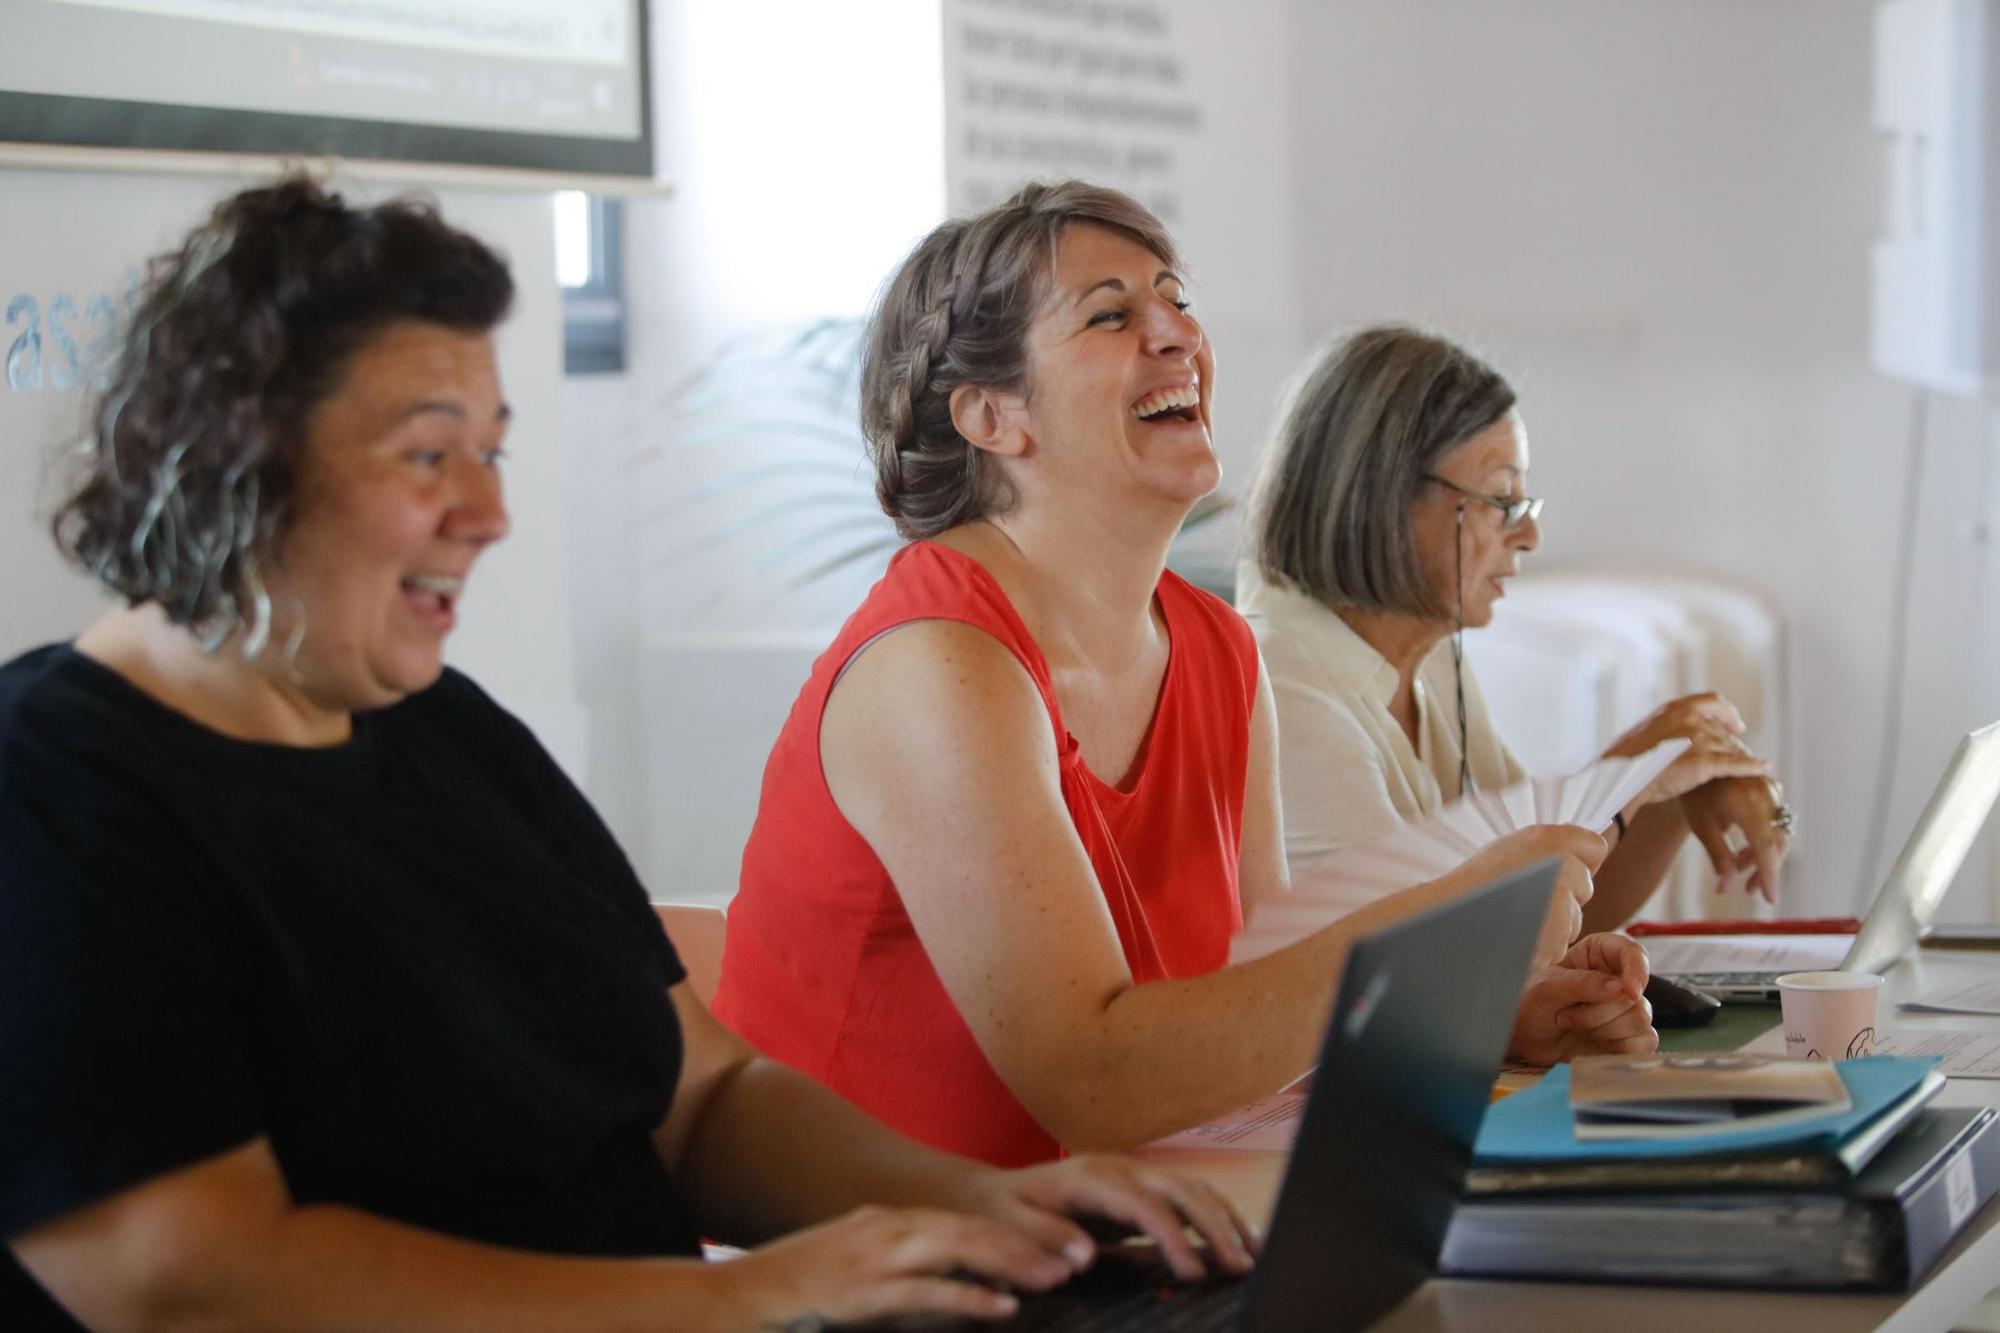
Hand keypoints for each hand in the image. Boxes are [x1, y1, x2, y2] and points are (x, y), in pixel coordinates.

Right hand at [721, 1203, 1081, 1327]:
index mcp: (892, 1223)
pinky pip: (924, 1293)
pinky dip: (966, 1298)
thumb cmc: (803, 1288)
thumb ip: (909, 1275)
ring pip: (956, 1250)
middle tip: (1080, 1257)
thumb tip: (962, 1290)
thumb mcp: (863, 1270)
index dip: (1018, 1232)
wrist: (741, 1296)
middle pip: (972, 1228)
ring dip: (1011, 1263)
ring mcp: (873, 1258)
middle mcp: (888, 1230)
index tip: (1064, 1246)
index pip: (967, 1221)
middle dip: (1028, 1242)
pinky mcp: (860, 1292)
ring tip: (1054, 1278)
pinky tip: (1003, 1308)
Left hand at [961, 1155, 1259, 1282]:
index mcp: (1089, 1179)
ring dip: (1224, 1218)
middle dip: (1215, 1225)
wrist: (992, 1193)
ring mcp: (1131, 1173)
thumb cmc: (1001, 1214)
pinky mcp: (1138, 1186)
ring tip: (1253, 1255)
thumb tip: (1085, 1258)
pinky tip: (1236, 1241)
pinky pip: (1186, 1196)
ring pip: (1191, 1187)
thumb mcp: (1010, 1226)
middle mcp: (1117, 1168)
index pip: (1144, 1204)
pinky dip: (1216, 1215)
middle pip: (1180, 1189)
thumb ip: (1045, 1240)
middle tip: (1240, 1267)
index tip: (1194, 1274)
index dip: (1173, 1237)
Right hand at [1450, 824, 1606, 966]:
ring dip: (1554, 924)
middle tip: (1525, 897)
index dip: (1578, 861)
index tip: (1556, 869)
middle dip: (1565, 896)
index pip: (1596, 847)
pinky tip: (1517, 936)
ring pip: (1574, 920)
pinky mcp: (1557, 938)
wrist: (1445, 917)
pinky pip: (1560, 944)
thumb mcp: (1513, 847)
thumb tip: (1588, 849)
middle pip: (1585, 886)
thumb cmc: (1474, 884)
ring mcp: (1564, 906)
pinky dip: (1543, 945)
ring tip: (1517, 917)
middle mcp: (1565, 868)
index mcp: (1553, 839)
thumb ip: (1552, 847)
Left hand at [1506, 933, 1657, 1065]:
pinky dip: (1619, 1048)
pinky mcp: (1630, 1037)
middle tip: (1564, 1015)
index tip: (1629, 991)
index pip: (1632, 952)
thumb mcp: (1546, 988)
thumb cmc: (1531, 1005)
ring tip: (1572, 1026)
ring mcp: (1626, 1009)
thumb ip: (1581, 983)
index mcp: (1599, 954)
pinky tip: (1594, 1045)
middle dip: (1597, 1012)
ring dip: (1602, 1030)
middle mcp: (1618, 979)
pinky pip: (1645, 1042)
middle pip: (1634, 996)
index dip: (1637, 970)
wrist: (1524, 1041)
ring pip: (1639, 1019)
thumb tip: (1620, 987)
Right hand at [1605, 693, 1771, 808]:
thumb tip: (1664, 733)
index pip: (1713, 701)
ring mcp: (1698, 740)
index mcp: (1674, 708)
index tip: (1736, 725)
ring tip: (1750, 766)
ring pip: (1730, 747)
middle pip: (1723, 728)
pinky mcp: (1704, 762)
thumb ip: (1663, 728)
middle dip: (1733, 741)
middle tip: (1741, 749)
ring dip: (1740, 756)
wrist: (1618, 779)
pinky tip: (1765, 768)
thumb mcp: (1643, 733)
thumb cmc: (1623, 761)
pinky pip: (1736, 764)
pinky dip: (1753, 766)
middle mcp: (1689, 719)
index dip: (1728, 712)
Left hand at [1682, 775, 1791, 903]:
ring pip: (1776, 833)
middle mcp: (1768, 796)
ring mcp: (1772, 792)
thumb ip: (1719, 857)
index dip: (1769, 875)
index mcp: (1751, 804)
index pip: (1766, 848)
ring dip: (1761, 855)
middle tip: (1750, 890)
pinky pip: (1773, 821)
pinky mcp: (1771, 791)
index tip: (1770, 899)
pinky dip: (1761, 839)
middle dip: (1765, 868)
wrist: (1697, 755)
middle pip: (1776, 842)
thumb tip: (1725, 889)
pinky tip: (1744, 854)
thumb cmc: (1695, 791)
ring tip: (1740, 872)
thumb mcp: (1703, 826)